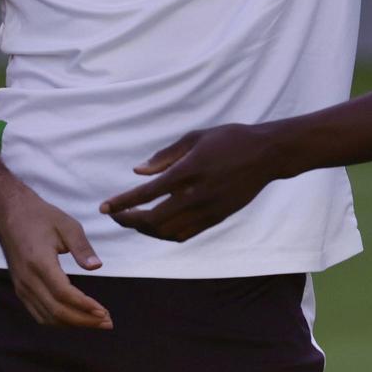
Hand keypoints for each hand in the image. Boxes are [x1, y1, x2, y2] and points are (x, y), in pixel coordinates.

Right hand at [0, 191, 111, 329]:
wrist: (10, 215)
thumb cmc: (41, 217)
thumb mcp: (67, 225)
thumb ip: (82, 248)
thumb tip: (97, 267)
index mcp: (40, 262)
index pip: (63, 294)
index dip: (84, 306)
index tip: (104, 312)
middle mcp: (28, 280)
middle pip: (56, 311)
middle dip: (83, 320)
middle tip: (107, 322)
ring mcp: (22, 287)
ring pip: (47, 317)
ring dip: (73, 323)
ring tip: (96, 322)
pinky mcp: (20, 290)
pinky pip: (39, 313)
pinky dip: (59, 321)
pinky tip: (76, 318)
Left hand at [99, 124, 277, 240]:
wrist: (267, 154)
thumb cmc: (230, 139)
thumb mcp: (196, 137)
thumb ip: (166, 156)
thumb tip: (137, 172)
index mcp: (191, 170)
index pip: (149, 193)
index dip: (123, 203)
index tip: (104, 208)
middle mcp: (199, 194)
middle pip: (155, 220)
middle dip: (130, 220)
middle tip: (115, 216)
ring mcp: (210, 209)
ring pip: (169, 232)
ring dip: (146, 230)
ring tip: (133, 220)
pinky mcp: (218, 218)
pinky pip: (185, 234)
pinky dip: (166, 234)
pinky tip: (157, 226)